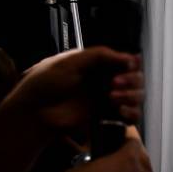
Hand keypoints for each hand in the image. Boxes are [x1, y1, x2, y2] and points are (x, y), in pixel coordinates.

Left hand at [5, 46, 142, 131]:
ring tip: (113, 98)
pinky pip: (131, 116)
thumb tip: (129, 57)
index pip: (127, 61)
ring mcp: (108, 98)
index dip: (132, 63)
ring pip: (137, 96)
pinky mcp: (108, 116)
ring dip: (131, 96)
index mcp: (98, 64)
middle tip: (115, 84)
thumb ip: (99, 55)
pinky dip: (132, 113)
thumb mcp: (70, 62)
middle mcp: (106, 80)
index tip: (129, 66)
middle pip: (136, 78)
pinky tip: (120, 111)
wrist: (35, 113)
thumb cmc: (46, 84)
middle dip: (131, 80)